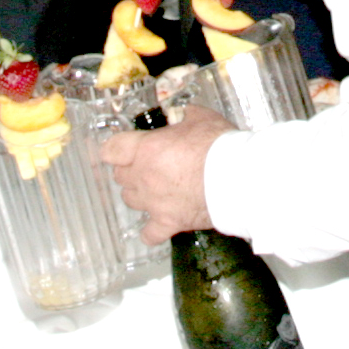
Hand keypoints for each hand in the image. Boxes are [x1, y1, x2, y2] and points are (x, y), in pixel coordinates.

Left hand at [100, 105, 228, 242]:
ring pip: (130, 201)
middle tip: (149, 165)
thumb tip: (183, 113)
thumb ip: (185, 115)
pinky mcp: (168, 223)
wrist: (237, 179)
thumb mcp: (201, 118)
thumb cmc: (218, 145)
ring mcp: (153, 203)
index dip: (116, 148)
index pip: (111, 150)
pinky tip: (156, 226)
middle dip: (130, 169)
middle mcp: (143, 177)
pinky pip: (149, 234)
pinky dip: (151, 231)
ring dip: (139, 194)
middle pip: (120, 176)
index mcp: (146, 149)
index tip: (123, 148)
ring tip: (155, 190)